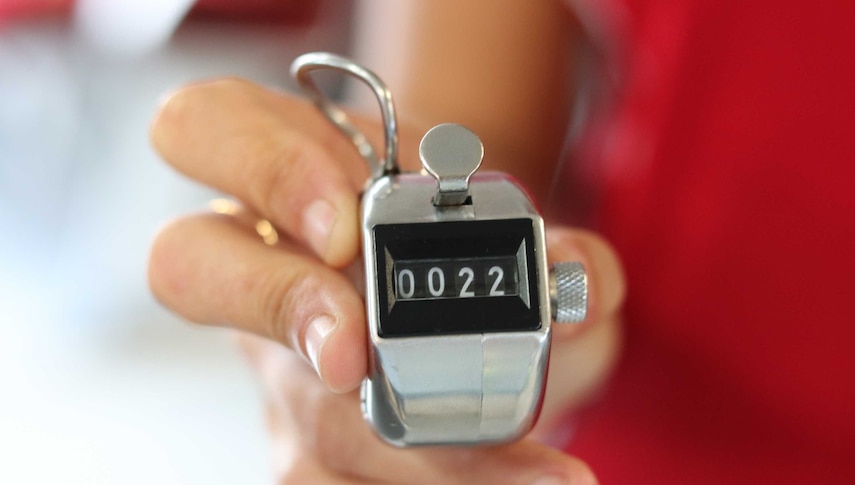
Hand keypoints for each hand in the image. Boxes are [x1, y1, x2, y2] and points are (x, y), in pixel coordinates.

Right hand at [148, 79, 623, 483]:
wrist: (457, 301)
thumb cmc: (458, 240)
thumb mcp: (503, 219)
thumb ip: (552, 245)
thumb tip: (586, 284)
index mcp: (287, 174)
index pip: (207, 127)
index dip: (262, 167)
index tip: (344, 220)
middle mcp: (257, 265)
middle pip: (188, 264)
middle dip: (280, 305)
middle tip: (353, 356)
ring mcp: (277, 367)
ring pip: (286, 408)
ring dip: (395, 453)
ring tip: (529, 474)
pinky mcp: (309, 445)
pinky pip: (332, 479)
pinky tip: (516, 483)